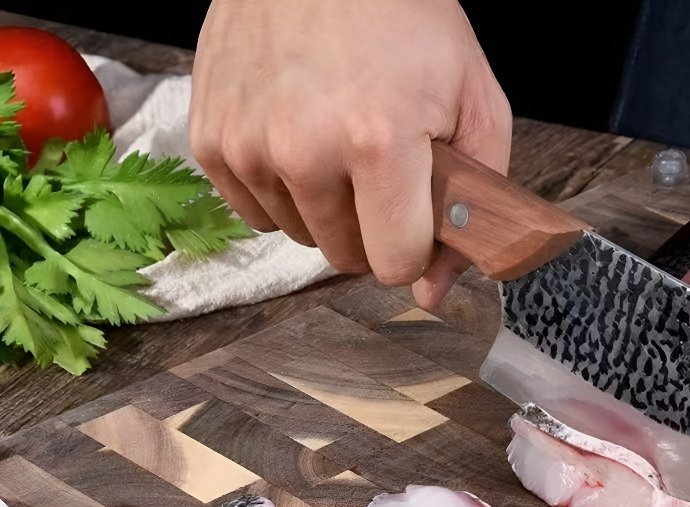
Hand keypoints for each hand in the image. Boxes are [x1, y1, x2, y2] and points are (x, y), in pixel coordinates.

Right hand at [189, 0, 511, 309]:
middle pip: (345, 256)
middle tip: (377, 168)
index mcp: (379, 141)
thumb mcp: (475, 101)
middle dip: (371, 226)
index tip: (414, 216)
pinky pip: (256, 213)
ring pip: (301, 236)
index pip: (393, 263)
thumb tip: (432, 293)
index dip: (412, 246)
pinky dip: (281, 190)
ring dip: (325, 207)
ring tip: (334, 142)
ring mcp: (248, 145)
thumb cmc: (405, 19)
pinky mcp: (211, 141)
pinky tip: (294, 139)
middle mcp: (304, 151)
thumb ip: (475, 204)